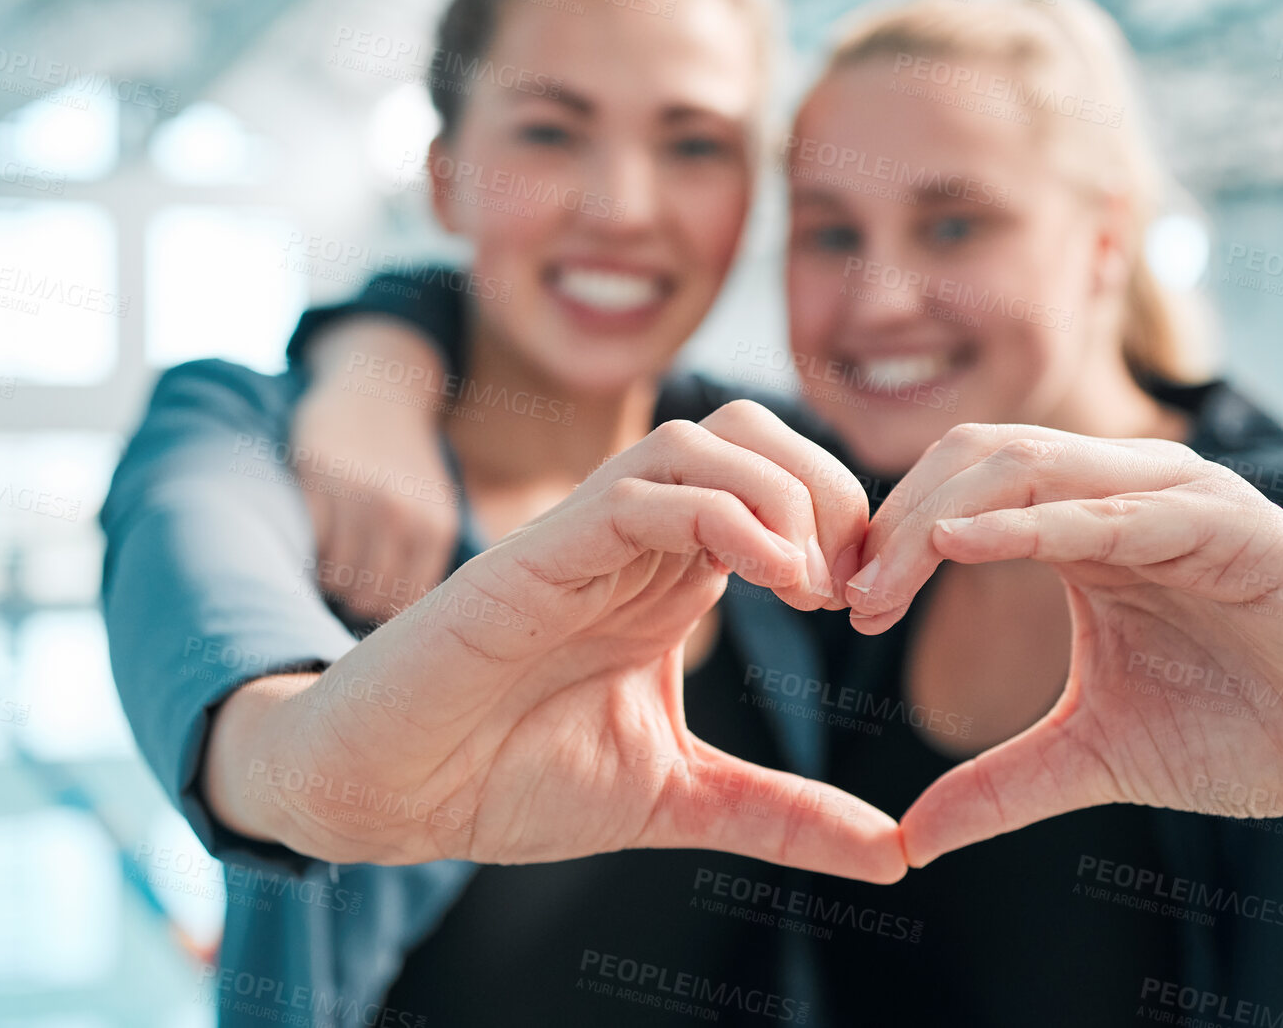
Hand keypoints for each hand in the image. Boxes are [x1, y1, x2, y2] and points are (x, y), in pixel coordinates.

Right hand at [209, 401, 902, 882]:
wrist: (389, 794)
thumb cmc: (511, 778)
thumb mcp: (678, 796)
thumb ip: (780, 813)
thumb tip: (893, 851)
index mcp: (673, 572)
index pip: (780, 481)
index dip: (847, 522)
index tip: (872, 608)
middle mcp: (636, 536)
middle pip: (754, 430)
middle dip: (831, 490)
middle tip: (854, 590)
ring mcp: (587, 534)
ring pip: (705, 438)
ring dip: (784, 496)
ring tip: (810, 588)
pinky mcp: (539, 549)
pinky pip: (643, 487)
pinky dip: (725, 513)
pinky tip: (768, 580)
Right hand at [289, 320, 457, 622]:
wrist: (380, 389)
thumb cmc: (402, 465)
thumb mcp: (430, 511)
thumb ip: (416, 565)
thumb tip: (395, 647)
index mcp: (435, 529)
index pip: (401, 610)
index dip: (377, 623)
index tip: (365, 622)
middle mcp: (402, 514)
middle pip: (364, 600)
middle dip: (347, 604)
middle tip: (339, 589)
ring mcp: (359, 494)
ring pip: (330, 576)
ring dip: (322, 579)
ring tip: (326, 558)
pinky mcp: (317, 473)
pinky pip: (304, 538)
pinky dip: (303, 547)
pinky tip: (311, 533)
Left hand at [842, 424, 1282, 867]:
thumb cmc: (1249, 729)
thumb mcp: (1096, 755)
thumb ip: (1003, 783)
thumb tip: (909, 838)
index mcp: (1084, 526)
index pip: (959, 491)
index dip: (891, 538)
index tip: (841, 606)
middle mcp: (1123, 492)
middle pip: (977, 459)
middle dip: (897, 522)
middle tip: (848, 598)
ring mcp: (1178, 498)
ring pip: (1033, 463)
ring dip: (943, 516)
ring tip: (883, 583)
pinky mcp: (1234, 524)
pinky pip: (1119, 508)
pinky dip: (1039, 519)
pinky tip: (969, 546)